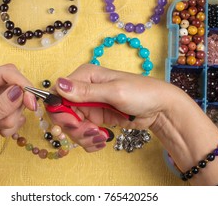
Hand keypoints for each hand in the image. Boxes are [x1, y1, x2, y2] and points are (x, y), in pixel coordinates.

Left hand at [0, 64, 35, 184]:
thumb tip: (19, 92)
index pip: (7, 73)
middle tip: (8, 122)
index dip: (22, 84)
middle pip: (16, 87)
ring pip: (18, 102)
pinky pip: (17, 114)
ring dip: (12, 119)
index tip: (31, 101)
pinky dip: (12, 126)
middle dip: (16, 106)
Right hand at [48, 64, 180, 151]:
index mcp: (85, 76)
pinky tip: (103, 138)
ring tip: (101, 136)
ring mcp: (88, 105)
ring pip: (71, 127)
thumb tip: (59, 84)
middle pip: (62, 114)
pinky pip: (82, 134)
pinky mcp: (94, 118)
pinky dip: (90, 140)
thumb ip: (86, 91)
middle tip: (91, 132)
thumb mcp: (114, 92)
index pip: (58, 95)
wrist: (159, 108)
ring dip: (84, 136)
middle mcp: (83, 90)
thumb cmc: (142, 93)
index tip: (74, 124)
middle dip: (75, 128)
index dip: (62, 112)